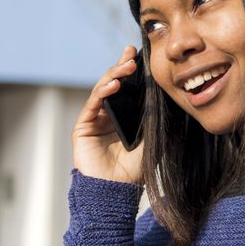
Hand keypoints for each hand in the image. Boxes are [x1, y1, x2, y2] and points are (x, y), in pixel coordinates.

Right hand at [71, 45, 144, 183]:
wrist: (116, 192)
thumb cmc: (134, 170)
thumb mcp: (151, 139)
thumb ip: (152, 118)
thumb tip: (162, 94)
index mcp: (125, 118)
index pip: (129, 90)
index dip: (132, 72)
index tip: (141, 55)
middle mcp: (109, 117)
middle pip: (114, 85)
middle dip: (122, 67)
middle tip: (131, 53)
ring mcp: (95, 121)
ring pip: (102, 91)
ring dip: (113, 76)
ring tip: (126, 66)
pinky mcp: (83, 127)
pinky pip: (93, 105)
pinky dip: (102, 92)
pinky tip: (113, 85)